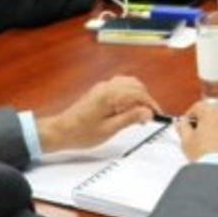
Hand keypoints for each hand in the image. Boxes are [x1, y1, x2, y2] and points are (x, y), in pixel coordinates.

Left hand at [37, 76, 161, 152]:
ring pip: (129, 83)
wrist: (60, 131)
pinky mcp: (100, 90)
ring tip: (139, 113)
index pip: (138, 93)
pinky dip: (129, 94)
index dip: (151, 104)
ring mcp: (103, 87)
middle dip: (145, 99)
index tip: (156, 115)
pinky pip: (121, 86)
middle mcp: (107, 86)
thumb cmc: (81, 133)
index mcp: (110, 95)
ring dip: (138, 95)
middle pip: (136, 85)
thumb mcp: (109, 130)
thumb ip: (130, 118)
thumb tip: (147, 112)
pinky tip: (128, 108)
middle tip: (148, 116)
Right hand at [176, 100, 217, 163]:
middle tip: (200, 135)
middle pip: (215, 113)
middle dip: (207, 122)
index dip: (191, 115)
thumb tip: (182, 123)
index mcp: (213, 111)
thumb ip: (183, 127)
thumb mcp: (186, 141)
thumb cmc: (206, 157)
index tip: (189, 123)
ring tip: (213, 145)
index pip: (199, 106)